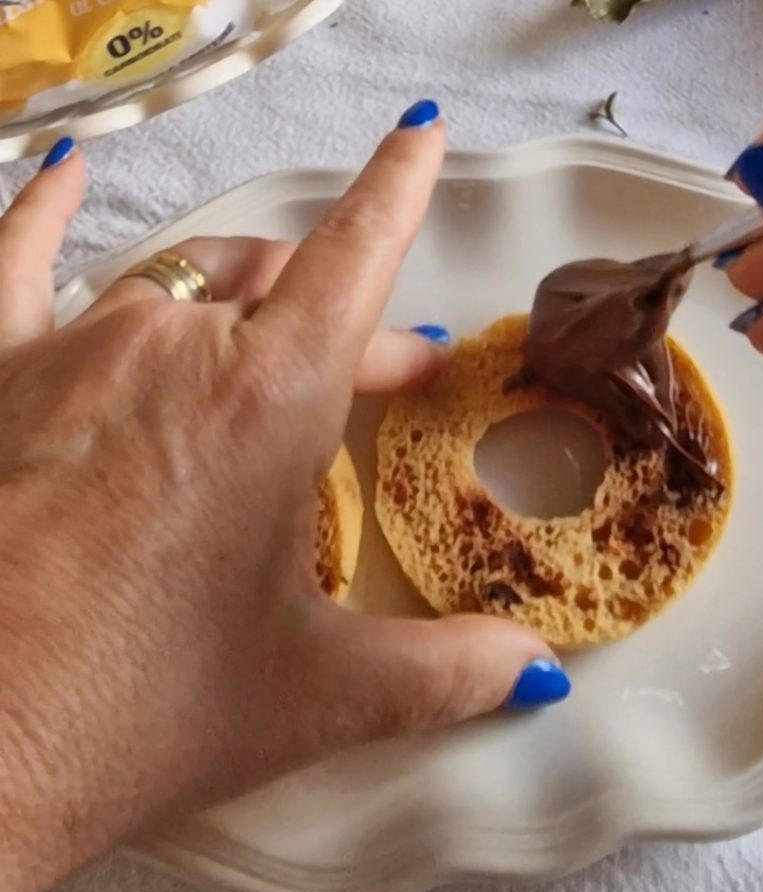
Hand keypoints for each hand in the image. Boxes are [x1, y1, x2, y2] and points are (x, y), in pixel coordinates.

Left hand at [0, 109, 567, 891]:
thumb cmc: (138, 715)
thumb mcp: (317, 694)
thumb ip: (447, 672)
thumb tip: (536, 673)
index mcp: (266, 402)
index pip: (354, 259)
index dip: (399, 189)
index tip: (424, 131)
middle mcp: (169, 350)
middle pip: (281, 284)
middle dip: (348, 318)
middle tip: (393, 373)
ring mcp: (68, 353)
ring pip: (181, 277)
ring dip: (246, 293)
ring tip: (278, 322)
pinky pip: (17, 264)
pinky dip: (47, 217)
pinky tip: (65, 176)